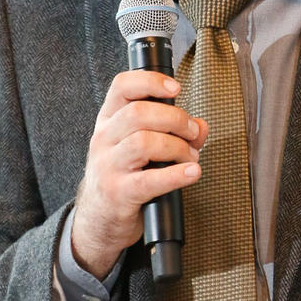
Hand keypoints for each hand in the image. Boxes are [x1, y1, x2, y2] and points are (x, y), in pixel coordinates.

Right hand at [71, 71, 208, 278]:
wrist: (100, 218)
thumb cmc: (124, 177)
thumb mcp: (142, 149)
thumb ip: (174, 133)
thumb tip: (201, 126)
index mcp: (109, 121)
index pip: (121, 87)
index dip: (150, 81)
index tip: (175, 87)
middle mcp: (104, 140)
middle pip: (138, 114)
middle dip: (174, 119)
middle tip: (192, 133)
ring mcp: (108, 167)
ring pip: (143, 143)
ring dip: (177, 147)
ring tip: (190, 158)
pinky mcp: (118, 193)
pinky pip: (150, 180)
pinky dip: (177, 175)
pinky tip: (192, 173)